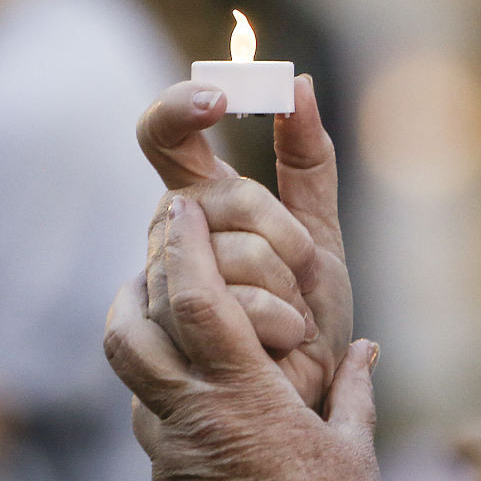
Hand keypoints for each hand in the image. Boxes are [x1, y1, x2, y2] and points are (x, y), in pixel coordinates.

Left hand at [105, 193, 381, 480]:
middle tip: (158, 250)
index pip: (196, 300)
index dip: (185, 246)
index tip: (182, 208)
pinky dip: (157, 386)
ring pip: (129, 373)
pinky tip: (188, 384)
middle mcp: (191, 417)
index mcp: (242, 395)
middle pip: (131, 328)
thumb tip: (366, 348)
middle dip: (139, 279)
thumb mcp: (352, 449)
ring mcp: (167, 453)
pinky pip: (145, 418)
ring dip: (136, 329)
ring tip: (156, 307)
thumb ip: (353, 388)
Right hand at [137, 76, 351, 409]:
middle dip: (282, 233)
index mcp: (197, 205)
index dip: (178, 108)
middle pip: (217, 197)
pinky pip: (233, 303)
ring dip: (286, 286)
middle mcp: (168, 240)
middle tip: (305, 273)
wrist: (310, 398)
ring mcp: (160, 290)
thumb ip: (308, 159)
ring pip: (227, 252)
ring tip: (294, 321)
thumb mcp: (320, 230)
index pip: (162, 137)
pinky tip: (282, 346)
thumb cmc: (309, 318)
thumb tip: (299, 82)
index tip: (218, 97)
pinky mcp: (167, 342)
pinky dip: (279, 321)